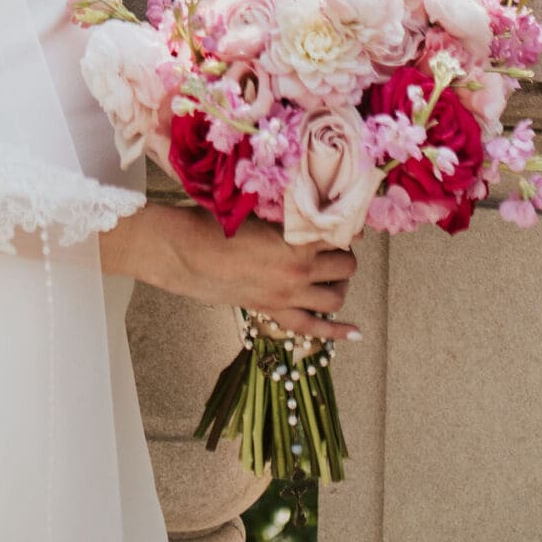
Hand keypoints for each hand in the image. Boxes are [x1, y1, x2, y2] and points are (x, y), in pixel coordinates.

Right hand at [131, 205, 359, 340]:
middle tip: (332, 243)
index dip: (348, 224)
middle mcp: (299, 272)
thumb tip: (307, 209)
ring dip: (340, 283)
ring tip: (332, 273)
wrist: (185, 252)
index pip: (340, 233)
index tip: (347, 217)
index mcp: (296, 241)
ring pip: (335, 297)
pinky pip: (313, 328)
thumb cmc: (215, 222)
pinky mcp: (274, 311)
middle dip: (344, 254)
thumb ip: (286, 214)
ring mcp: (288, 296)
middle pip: (345, 266)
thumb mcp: (256, 210)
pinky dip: (337, 331)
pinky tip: (356, 332)